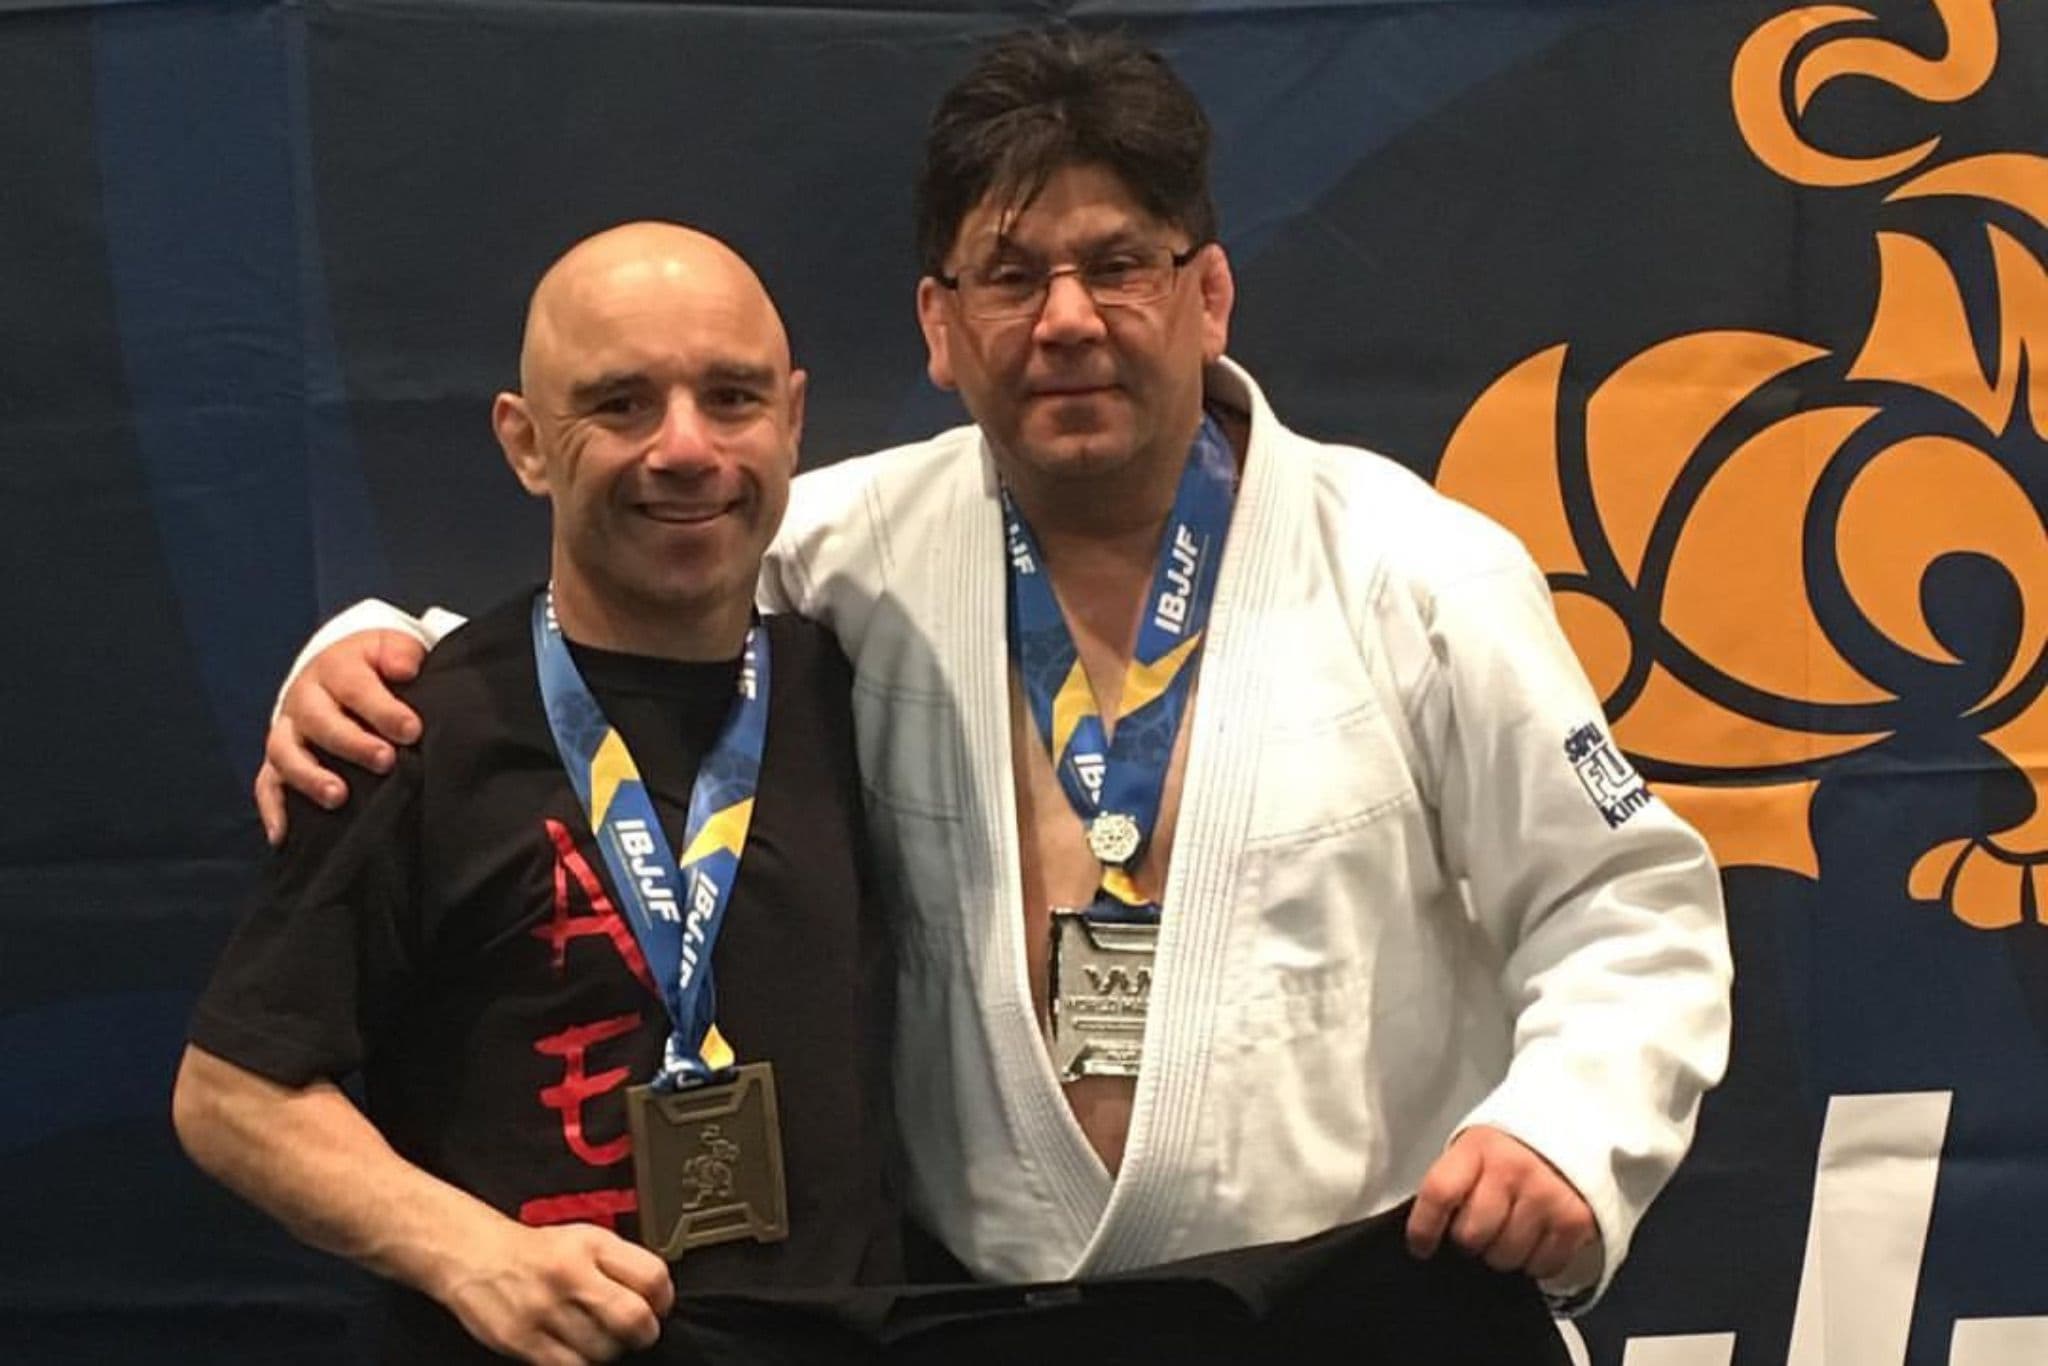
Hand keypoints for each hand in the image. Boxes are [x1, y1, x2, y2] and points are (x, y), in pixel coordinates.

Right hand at [255, 629, 426, 843]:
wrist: (338, 669)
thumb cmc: (374, 665)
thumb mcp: (391, 648)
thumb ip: (402, 654)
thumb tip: (406, 669)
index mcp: (335, 668)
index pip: (355, 687)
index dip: (383, 710)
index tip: (412, 731)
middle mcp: (305, 699)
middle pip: (319, 721)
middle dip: (352, 743)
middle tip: (385, 761)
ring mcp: (288, 731)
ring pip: (285, 753)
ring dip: (309, 777)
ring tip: (338, 797)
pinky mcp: (278, 759)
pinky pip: (266, 784)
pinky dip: (271, 809)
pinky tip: (282, 835)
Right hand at [437, 1221, 674, 1365]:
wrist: (474, 1254)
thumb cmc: (536, 1251)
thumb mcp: (585, 1239)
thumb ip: (621, 1264)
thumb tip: (658, 1298)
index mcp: (592, 1244)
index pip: (652, 1276)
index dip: (665, 1300)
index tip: (659, 1307)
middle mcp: (570, 1273)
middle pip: (633, 1319)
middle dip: (644, 1332)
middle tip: (638, 1332)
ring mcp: (545, 1309)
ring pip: (604, 1350)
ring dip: (611, 1350)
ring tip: (599, 1337)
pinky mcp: (523, 1339)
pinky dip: (582, 1363)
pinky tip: (577, 1349)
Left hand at [1405, 1125, 1596, 1279]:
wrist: (1575, 1127)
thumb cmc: (1516, 1146)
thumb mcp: (1477, 1147)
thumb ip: (1455, 1183)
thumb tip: (1431, 1230)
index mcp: (1478, 1147)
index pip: (1439, 1193)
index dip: (1423, 1228)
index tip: (1420, 1246)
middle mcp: (1512, 1170)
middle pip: (1471, 1235)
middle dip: (1469, 1241)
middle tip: (1479, 1228)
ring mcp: (1545, 1196)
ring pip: (1505, 1257)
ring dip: (1502, 1253)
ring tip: (1510, 1228)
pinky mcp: (1575, 1221)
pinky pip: (1541, 1267)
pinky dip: (1534, 1262)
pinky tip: (1536, 1236)